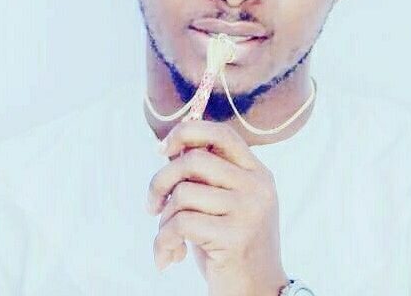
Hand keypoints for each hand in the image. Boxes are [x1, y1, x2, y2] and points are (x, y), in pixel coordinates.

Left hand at [146, 121, 287, 295]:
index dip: (186, 132)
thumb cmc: (231, 249)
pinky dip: (163, 241)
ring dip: (163, 221)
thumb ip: (207, 178)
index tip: (162, 150)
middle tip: (152, 207)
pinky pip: (180, 224)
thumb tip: (168, 148)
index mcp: (257, 174)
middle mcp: (257, 187)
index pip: (222, 132)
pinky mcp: (234, 237)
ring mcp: (249, 211)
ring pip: (183, 193)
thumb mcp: (224, 205)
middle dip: (160, 181)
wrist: (257, 294)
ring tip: (169, 241)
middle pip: (194, 160)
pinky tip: (170, 258)